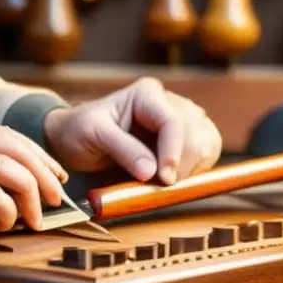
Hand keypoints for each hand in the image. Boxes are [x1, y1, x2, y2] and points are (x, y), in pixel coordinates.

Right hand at [0, 122, 68, 257]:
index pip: (4, 134)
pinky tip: (4, 225)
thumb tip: (9, 186)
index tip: (53, 174)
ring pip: (8, 168)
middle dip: (43, 172)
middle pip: (13, 146)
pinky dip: (8, 212)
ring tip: (35, 218)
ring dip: (30, 195)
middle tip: (55, 198)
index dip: (36, 153)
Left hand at [42, 77, 220, 185]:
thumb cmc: (80, 131)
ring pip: (206, 146)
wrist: (76, 140)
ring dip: (190, 171)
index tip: (164, 179)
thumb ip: (121, 149)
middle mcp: (170, 103)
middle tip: (158, 188)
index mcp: (147, 94)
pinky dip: (194, 173)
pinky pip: (206, 156)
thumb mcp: (92, 135)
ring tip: (161, 185)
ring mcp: (182, 121)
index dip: (173, 153)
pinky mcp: (186, 141)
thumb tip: (151, 171)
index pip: (173, 122)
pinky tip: (171, 181)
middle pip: (196, 135)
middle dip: (181, 166)